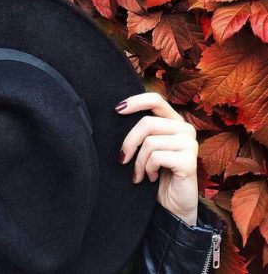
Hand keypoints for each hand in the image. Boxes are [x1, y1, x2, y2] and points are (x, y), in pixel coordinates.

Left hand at [115, 92, 198, 225]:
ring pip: (150, 142)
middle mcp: (185, 128)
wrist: (173, 207)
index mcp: (174, 121)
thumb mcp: (147, 148)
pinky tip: (151, 177)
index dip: (135, 101)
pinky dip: (147, 169)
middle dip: (129, 142)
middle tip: (122, 159)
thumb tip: (118, 112)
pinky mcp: (189, 160)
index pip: (155, 100)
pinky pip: (156, 157)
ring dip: (138, 162)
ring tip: (138, 174)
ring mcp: (190, 143)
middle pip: (147, 123)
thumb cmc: (156, 174)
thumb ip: (142, 131)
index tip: (117, 110)